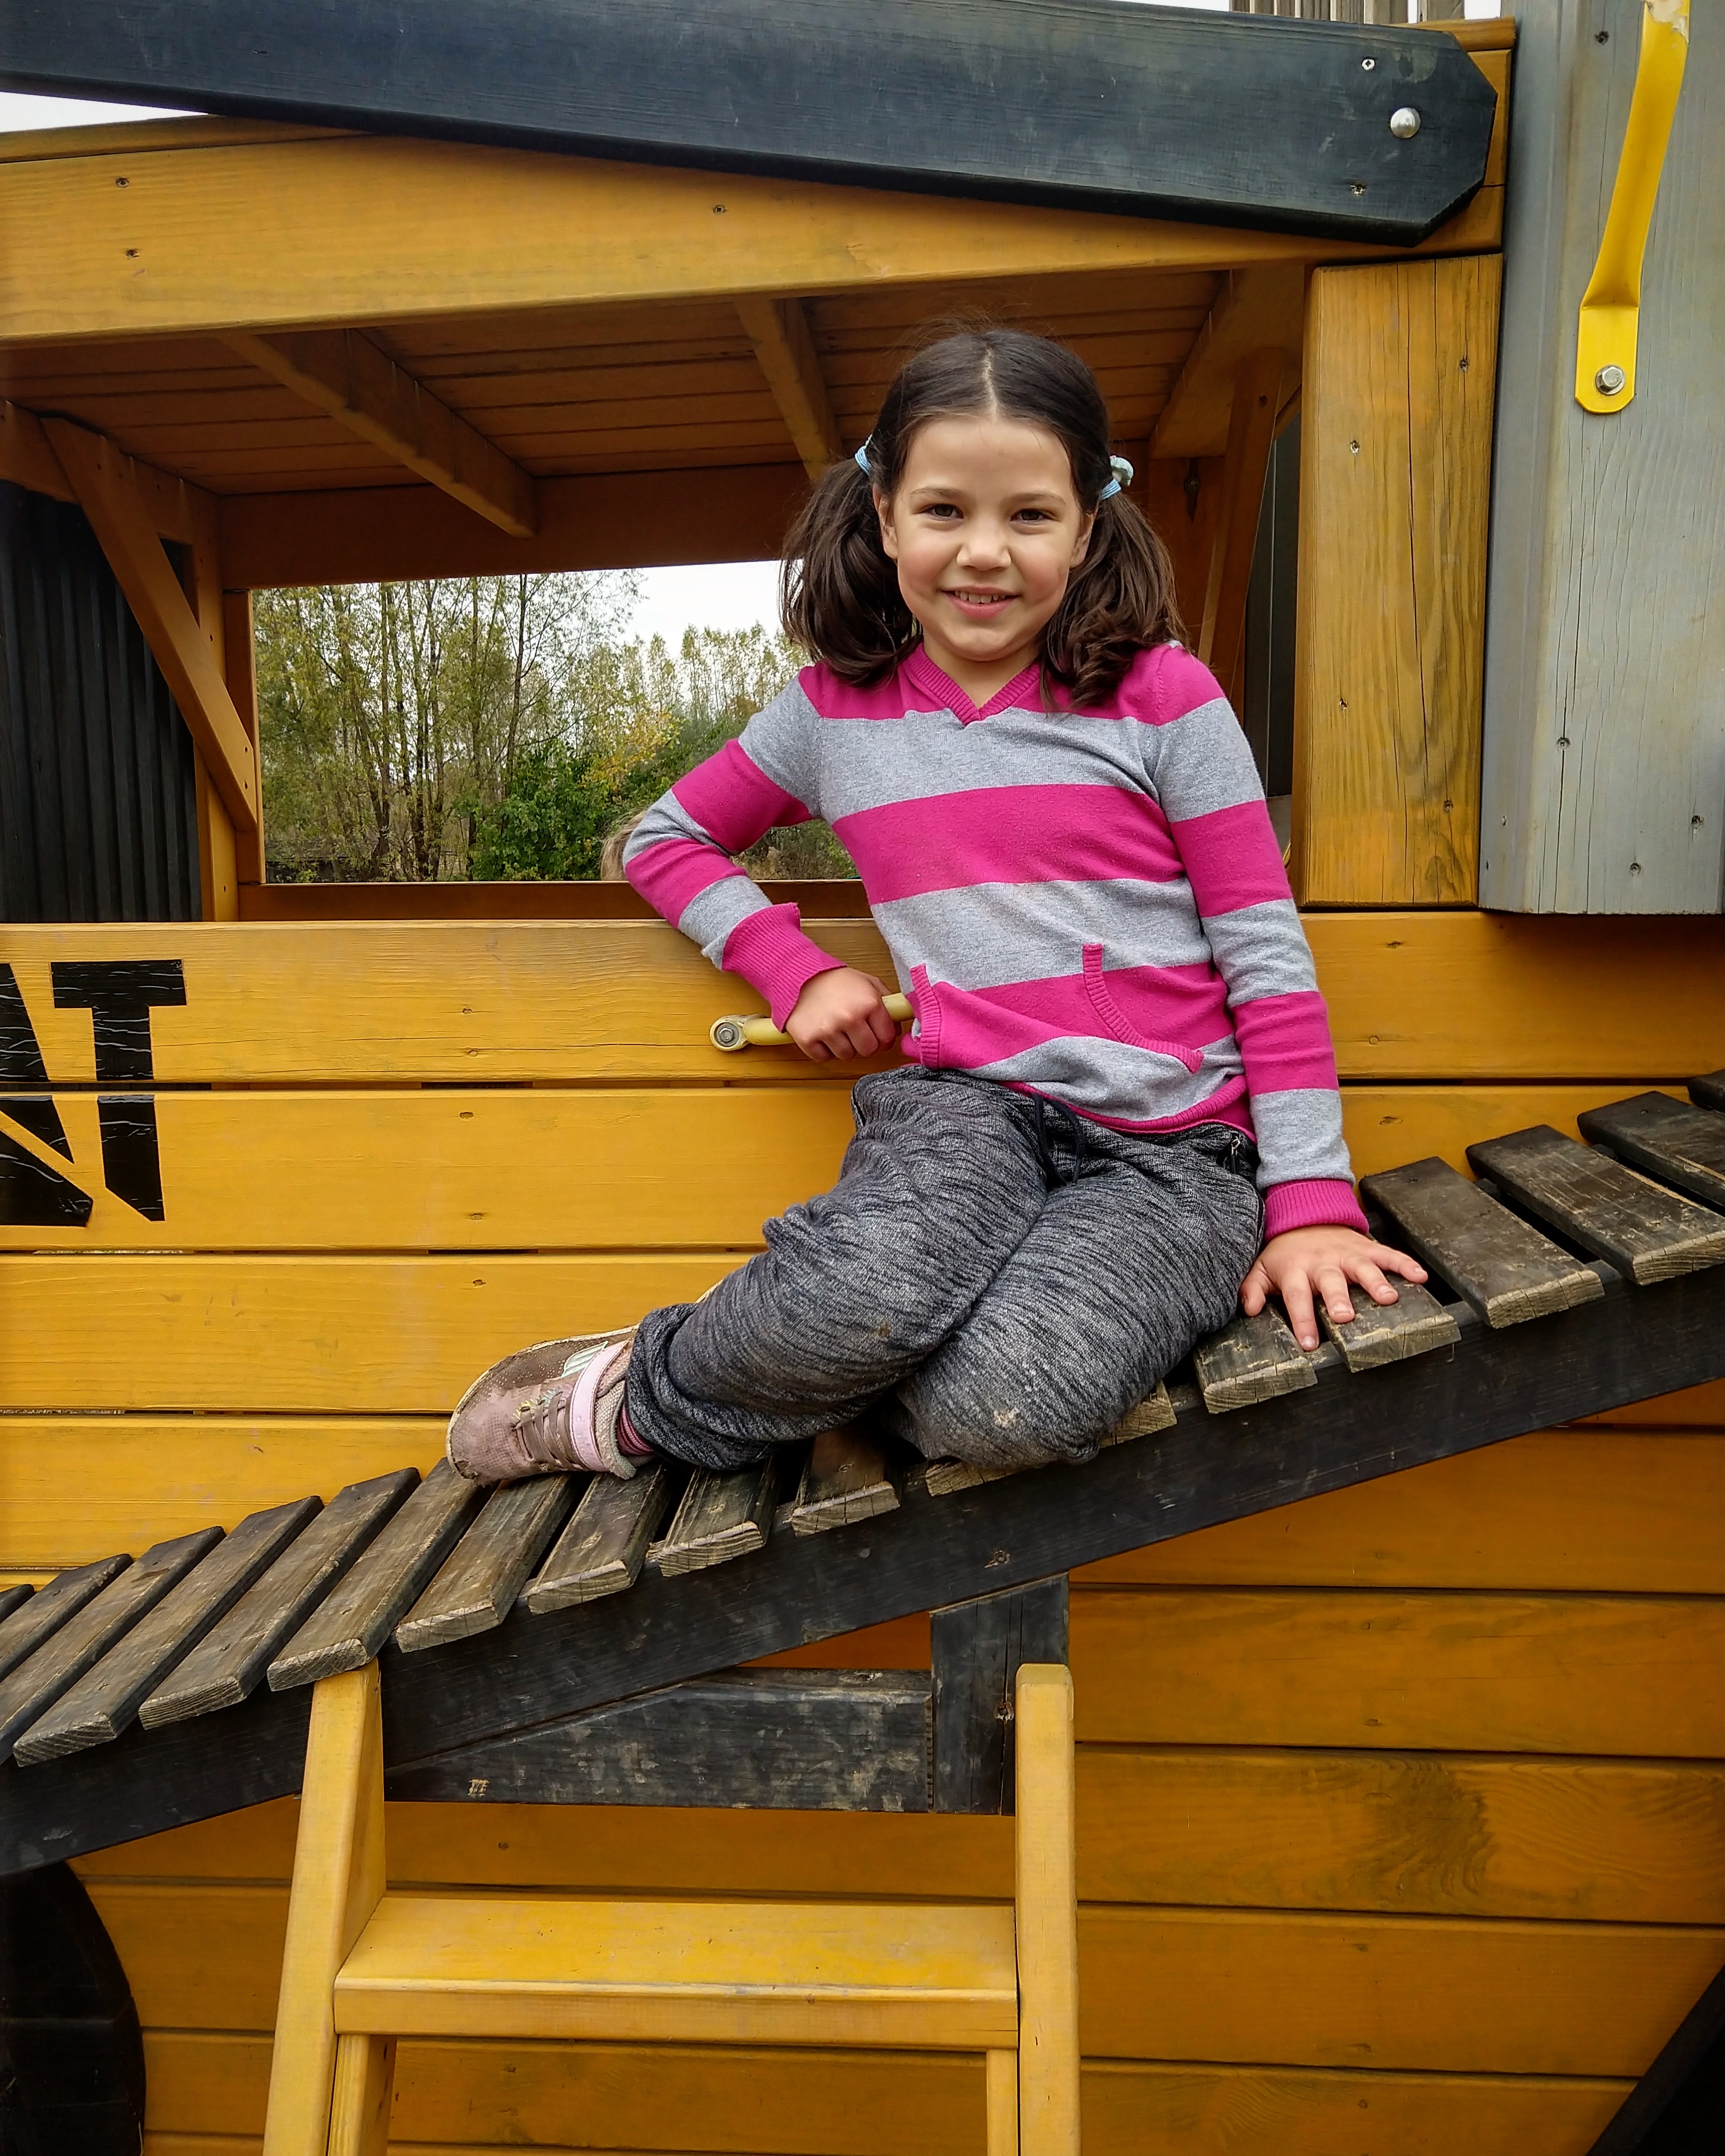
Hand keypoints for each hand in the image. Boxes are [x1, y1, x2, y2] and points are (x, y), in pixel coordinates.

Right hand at [786, 967, 900, 1061]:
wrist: (800, 976)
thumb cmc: (836, 981)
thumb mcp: (868, 983)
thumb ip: (888, 1003)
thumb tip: (899, 1026)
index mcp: (869, 1003)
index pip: (887, 1038)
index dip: (883, 1039)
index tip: (877, 1035)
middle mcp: (850, 1017)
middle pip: (868, 1050)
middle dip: (864, 1043)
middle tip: (855, 1032)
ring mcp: (827, 1030)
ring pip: (847, 1056)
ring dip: (843, 1046)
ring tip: (836, 1028)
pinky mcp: (807, 1039)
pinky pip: (824, 1058)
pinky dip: (824, 1050)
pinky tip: (822, 1033)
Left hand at [1241, 1225, 1427, 1352]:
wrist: (1306, 1213)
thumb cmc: (1285, 1252)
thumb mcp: (1262, 1267)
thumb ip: (1253, 1289)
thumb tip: (1250, 1310)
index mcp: (1296, 1270)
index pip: (1297, 1297)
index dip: (1303, 1320)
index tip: (1309, 1344)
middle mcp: (1323, 1262)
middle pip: (1331, 1282)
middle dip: (1339, 1299)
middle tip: (1346, 1317)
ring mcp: (1347, 1254)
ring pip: (1362, 1268)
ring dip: (1375, 1282)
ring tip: (1388, 1299)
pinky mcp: (1367, 1248)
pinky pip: (1389, 1255)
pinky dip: (1405, 1264)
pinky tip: (1420, 1277)